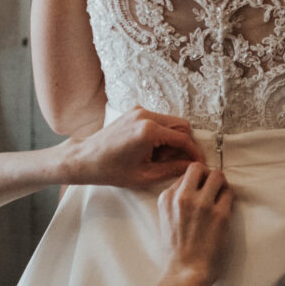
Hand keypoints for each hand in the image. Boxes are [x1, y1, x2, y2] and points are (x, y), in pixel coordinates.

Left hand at [63, 108, 202, 189]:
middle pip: (181, 125)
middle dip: (182, 144)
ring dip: (171, 139)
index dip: (194, 152)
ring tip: (157, 157)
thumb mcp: (145, 175)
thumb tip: (192, 166)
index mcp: (148, 131)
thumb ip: (172, 169)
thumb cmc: (111, 170)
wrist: (86, 158)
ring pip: (171, 122)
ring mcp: (139, 111)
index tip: (198, 163)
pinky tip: (148, 149)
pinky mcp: (134, 111)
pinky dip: (160, 133)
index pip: (183, 139)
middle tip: (172, 161)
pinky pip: (158, 120)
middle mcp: (145, 115)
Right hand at [158, 163, 232, 285]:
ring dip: (220, 184)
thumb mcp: (166, 219)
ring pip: (218, 175)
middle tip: (212, 188)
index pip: (184, 175)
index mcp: (167, 198)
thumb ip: (175, 200)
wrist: (186, 272)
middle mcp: (183, 197)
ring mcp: (202, 205)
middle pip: (198, 168)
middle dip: (207, 175)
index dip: (194, 181)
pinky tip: (224, 209)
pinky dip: (228, 199)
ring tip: (219, 197)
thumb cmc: (177, 250)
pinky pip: (229, 194)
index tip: (199, 190)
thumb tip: (193, 186)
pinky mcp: (220, 214)